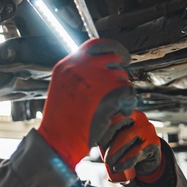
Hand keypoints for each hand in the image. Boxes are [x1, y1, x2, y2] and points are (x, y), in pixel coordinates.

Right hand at [37, 39, 134, 169]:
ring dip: (123, 91)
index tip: (121, 57)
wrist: (57, 142)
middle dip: (120, 72)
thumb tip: (102, 67)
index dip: (112, 48)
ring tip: (114, 106)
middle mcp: (79, 67)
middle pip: (113, 58)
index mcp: (66, 65)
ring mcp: (94, 78)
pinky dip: (127, 103)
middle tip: (121, 85)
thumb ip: (80, 75)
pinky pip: (128, 92)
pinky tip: (119, 113)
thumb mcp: (65, 90)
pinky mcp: (108, 94)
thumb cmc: (61, 122)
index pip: (95, 45)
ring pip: (122, 77)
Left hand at [99, 110, 163, 179]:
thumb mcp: (120, 137)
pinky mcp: (154, 143)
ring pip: (128, 141)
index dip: (106, 129)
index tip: (98, 143)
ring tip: (109, 163)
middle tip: (104, 158)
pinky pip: (137, 152)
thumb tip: (89, 139)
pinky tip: (119, 167)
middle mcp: (140, 119)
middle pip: (122, 130)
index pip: (116, 118)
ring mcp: (148, 130)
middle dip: (111, 145)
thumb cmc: (130, 145)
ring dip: (117, 154)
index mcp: (129, 113)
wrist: (150, 157)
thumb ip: (108, 134)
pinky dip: (126, 162)